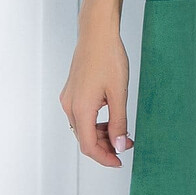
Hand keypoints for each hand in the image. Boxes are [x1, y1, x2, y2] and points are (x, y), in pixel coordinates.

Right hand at [59, 29, 134, 166]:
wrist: (97, 33)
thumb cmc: (109, 58)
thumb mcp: (119, 93)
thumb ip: (119, 122)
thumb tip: (119, 146)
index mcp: (80, 109)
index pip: (89, 146)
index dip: (104, 158)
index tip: (119, 161)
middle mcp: (70, 106)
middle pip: (84, 138)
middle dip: (105, 146)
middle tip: (127, 144)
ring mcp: (69, 98)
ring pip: (82, 127)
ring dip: (101, 134)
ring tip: (122, 131)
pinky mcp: (72, 91)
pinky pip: (81, 115)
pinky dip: (95, 121)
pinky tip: (110, 117)